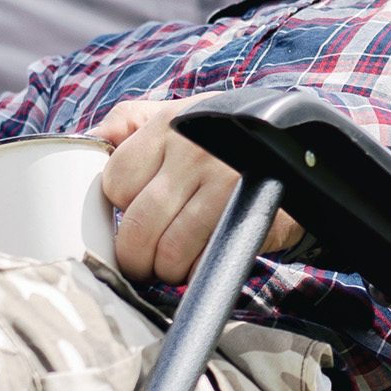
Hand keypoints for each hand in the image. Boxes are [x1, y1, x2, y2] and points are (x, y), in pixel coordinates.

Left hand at [95, 96, 302, 283]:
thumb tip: (90, 139)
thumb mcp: (179, 116)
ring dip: (165, 270)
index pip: (115, 182)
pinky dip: (195, 273)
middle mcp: (195, 152)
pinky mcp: (249, 217)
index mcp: (168, 125)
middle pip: (138, 227)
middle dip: (134, 256)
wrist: (300, 153)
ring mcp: (225, 185)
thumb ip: (128, 122)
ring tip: (172, 262)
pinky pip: (204, 264)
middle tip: (143, 259)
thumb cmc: (220, 139)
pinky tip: (199, 262)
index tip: (132, 214)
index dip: (119, 209)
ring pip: (168, 252)